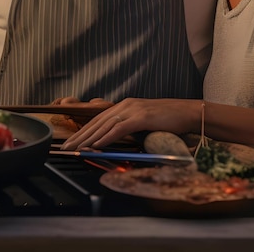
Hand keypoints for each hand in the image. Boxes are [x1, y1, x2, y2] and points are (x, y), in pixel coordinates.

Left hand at [60, 98, 198, 149]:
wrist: (187, 112)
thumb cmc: (168, 120)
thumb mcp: (144, 123)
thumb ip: (129, 128)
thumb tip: (113, 141)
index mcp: (125, 105)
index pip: (98, 119)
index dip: (83, 130)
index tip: (71, 142)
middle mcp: (126, 105)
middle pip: (97, 121)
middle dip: (80, 135)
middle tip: (66, 148)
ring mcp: (133, 109)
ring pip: (105, 125)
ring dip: (88, 138)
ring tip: (76, 149)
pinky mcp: (141, 117)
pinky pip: (119, 129)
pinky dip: (106, 138)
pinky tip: (96, 145)